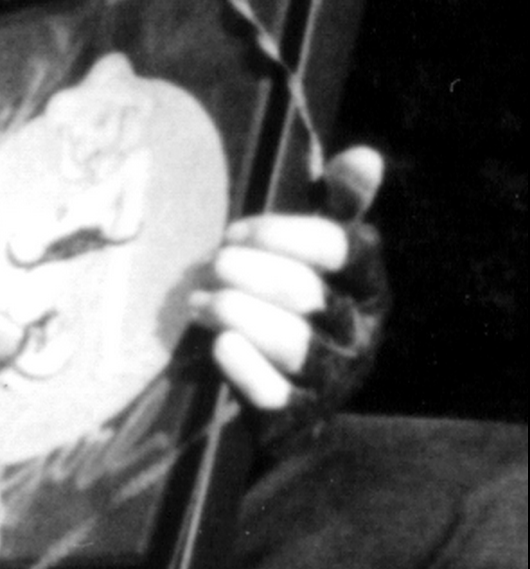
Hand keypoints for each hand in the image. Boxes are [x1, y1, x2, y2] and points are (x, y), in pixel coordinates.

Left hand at [190, 146, 385, 414]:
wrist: (294, 392)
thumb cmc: (300, 299)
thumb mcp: (321, 249)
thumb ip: (342, 202)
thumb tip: (367, 155)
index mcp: (369, 285)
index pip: (341, 246)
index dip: (282, 232)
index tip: (236, 231)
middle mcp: (360, 332)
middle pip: (304, 291)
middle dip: (246, 271)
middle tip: (212, 264)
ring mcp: (333, 377)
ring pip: (288, 340)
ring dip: (233, 311)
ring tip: (200, 300)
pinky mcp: (299, 413)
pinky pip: (271, 390)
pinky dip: (240, 363)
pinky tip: (217, 342)